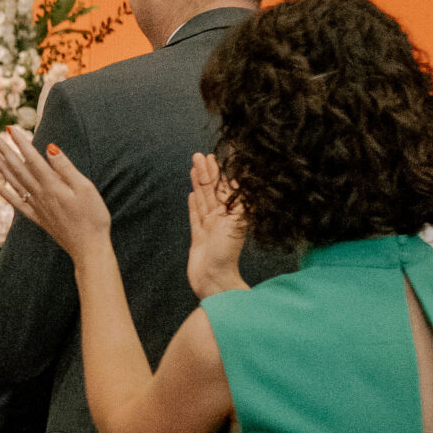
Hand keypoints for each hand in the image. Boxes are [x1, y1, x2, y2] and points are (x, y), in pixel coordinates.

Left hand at [0, 129, 111, 255]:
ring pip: (14, 184)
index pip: (32, 159)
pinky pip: (18, 204)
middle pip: (18, 169)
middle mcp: (40, 195)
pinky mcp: (39, 218)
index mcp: (52, 185)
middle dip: (5, 151)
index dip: (21, 143)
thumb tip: (49, 148)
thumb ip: (65, 168)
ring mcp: (37, 207)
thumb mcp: (85, 188)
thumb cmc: (93, 217)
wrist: (88, 248)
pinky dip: (6, 195)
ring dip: (2, 168)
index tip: (10, 128)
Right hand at [186, 152, 250, 298]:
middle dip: (207, 172)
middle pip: (213, 190)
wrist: (213, 280)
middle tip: (200, 154)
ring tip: (194, 167)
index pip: (228, 184)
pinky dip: (193, 205)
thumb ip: (238, 202)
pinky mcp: (199, 237)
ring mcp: (210, 227)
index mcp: (233, 213)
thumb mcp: (236, 223)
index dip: (225, 169)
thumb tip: (240, 179)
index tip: (224, 151)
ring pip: (203, 200)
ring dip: (198, 183)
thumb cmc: (226, 254)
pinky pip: (195, 216)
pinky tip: (191, 194)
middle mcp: (222, 218)